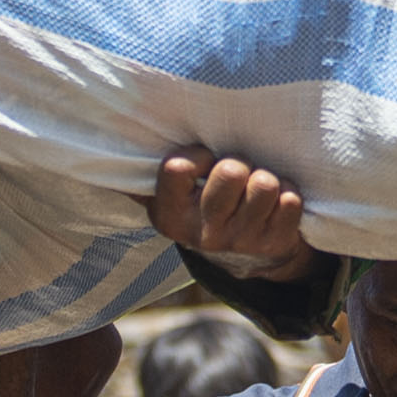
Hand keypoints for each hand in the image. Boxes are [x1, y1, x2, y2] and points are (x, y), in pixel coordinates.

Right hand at [148, 153, 315, 282]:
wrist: (241, 261)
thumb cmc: (202, 209)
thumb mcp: (169, 198)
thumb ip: (144, 173)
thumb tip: (106, 135)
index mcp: (170, 217)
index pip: (178, 167)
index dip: (198, 156)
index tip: (205, 161)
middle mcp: (203, 234)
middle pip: (231, 172)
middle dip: (238, 163)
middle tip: (236, 174)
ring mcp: (241, 241)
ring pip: (265, 184)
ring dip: (265, 179)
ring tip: (257, 188)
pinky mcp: (274, 244)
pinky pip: (290, 200)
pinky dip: (287, 194)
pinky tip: (276, 205)